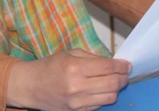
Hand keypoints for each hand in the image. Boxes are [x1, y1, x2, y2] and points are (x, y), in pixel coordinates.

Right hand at [6, 49, 130, 110]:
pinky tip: (101, 90)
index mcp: (75, 68)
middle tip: (124, 73)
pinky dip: (104, 97)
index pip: (108, 68)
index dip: (122, 66)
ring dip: (116, 89)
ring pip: (110, 97)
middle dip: (123, 78)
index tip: (127, 65)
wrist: (31, 86)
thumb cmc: (51, 66)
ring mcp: (77, 103)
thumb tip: (115, 63)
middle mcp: (77, 87)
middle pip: (113, 84)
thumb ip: (93, 58)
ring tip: (114, 82)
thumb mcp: (71, 54)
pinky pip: (100, 106)